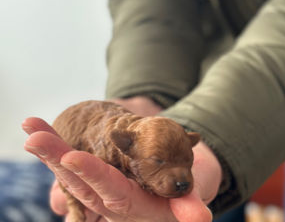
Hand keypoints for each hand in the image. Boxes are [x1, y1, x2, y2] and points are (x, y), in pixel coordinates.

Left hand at [22, 97, 221, 220]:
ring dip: (50, 146)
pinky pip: (71, 157)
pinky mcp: (93, 170)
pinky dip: (55, 143)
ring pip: (70, 167)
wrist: (169, 183)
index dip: (93, 174)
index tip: (72, 158)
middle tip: (34, 137)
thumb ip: (188, 207)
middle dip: (57, 156)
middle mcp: (107, 198)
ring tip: (31, 125)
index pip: (109, 190)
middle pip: (79, 179)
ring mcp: (97, 184)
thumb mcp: (188, 198)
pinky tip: (38, 128)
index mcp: (130, 205)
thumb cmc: (179, 190)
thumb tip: (200, 218)